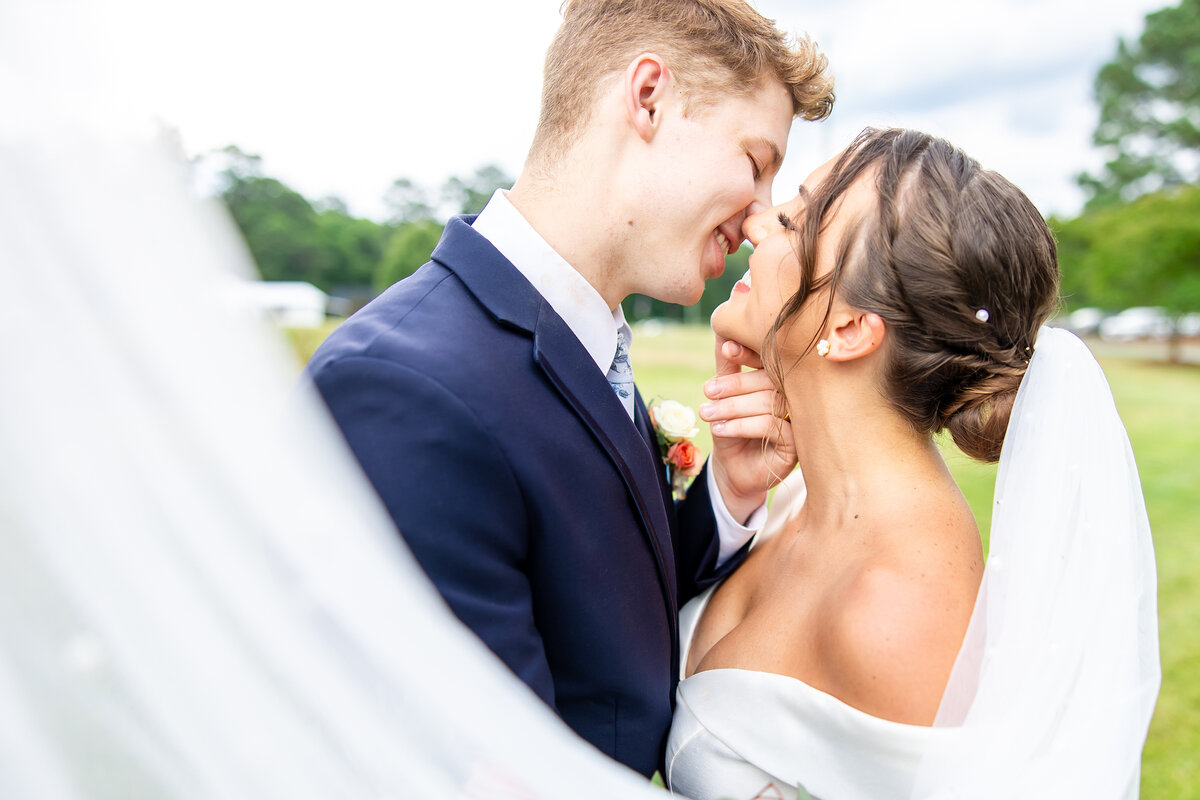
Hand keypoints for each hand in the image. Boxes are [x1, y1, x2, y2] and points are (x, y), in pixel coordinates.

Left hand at [700, 335, 796, 523]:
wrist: (733, 470)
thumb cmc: (731, 428)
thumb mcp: (725, 395)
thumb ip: (727, 364)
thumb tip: (722, 327)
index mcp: (781, 380)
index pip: (771, 359)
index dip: (751, 352)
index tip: (728, 351)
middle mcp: (796, 397)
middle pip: (770, 381)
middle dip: (735, 384)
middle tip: (708, 390)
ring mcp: (799, 420)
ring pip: (769, 403)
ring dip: (733, 406)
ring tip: (706, 413)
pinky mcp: (797, 444)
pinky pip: (770, 427)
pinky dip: (741, 425)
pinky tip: (719, 429)